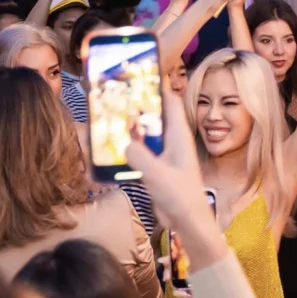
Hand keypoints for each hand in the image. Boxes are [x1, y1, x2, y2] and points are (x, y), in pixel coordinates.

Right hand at [125, 90, 209, 231]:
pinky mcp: (157, 168)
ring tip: (108, 119)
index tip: (139, 76)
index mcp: (179, 137)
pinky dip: (128, 149)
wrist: (188, 221)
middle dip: (138, 106)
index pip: (171, 102)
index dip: (158, 87)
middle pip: (155, 116)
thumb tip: (123, 143)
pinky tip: (111, 150)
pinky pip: (140, 152)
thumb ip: (140, 158)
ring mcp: (165, 155)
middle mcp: (173, 142)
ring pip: (146, 134)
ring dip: (130, 128)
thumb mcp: (158, 175)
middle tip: (115, 96)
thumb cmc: (181, 197)